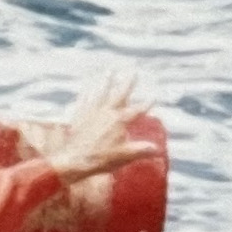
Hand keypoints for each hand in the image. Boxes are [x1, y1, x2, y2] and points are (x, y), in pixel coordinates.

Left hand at [24, 64, 148, 185]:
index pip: (137, 110)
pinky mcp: (79, 115)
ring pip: (101, 92)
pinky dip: (86, 93)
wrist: (74, 160)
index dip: (147, 103)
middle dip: (128, 83)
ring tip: (110, 71)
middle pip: (120, 94)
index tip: (154, 96)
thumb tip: (157, 148)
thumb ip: (141, 150)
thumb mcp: (125, 156)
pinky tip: (86, 87)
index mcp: (120, 120)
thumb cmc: (101, 159)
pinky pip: (83, 100)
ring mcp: (92, 112)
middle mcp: (106, 112)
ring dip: (106, 81)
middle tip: (133, 72)